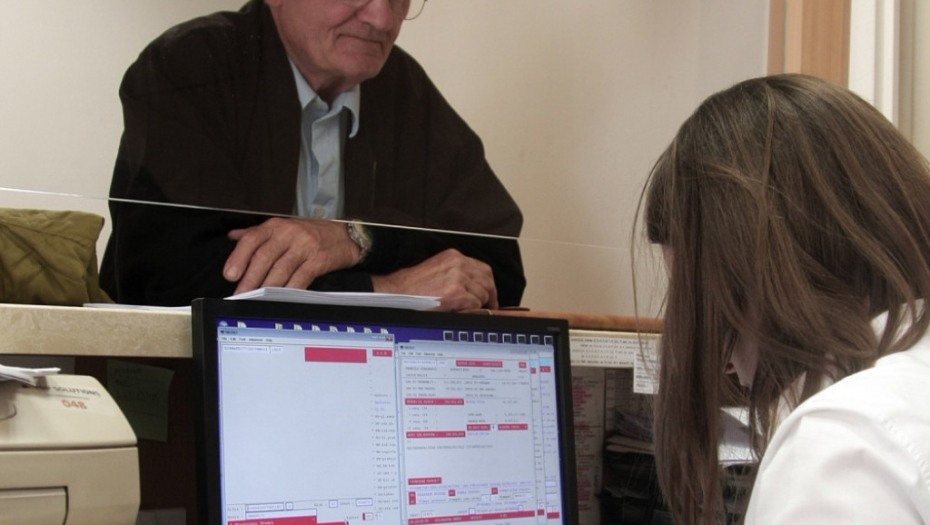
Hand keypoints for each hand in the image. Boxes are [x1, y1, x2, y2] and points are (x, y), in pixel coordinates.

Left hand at [223, 217, 359, 294]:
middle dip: (250, 278)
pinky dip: (289, 289)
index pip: (252, 239)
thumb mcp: (283, 226)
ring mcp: (305, 247)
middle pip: (265, 256)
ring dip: (266, 287)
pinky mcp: (318, 260)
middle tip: (240, 293)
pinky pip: (301, 277)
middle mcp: (289, 234)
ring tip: (256, 299)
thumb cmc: (311, 232)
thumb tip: (232, 236)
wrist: (344, 235)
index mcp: (276, 226)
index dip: (239, 257)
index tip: (230, 274)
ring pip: (281, 269)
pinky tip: (280, 298)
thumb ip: (257, 232)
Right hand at [371, 249, 498, 310]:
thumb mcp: (436, 270)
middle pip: (487, 279)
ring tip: (469, 309)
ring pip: (483, 292)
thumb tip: (472, 285)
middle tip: (488, 305)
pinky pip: (475, 303)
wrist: (396, 293)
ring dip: (479, 303)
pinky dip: (472, 310)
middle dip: (489, 294)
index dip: (488, 283)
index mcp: (453, 256)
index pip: (482, 268)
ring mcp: (457, 278)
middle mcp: (458, 264)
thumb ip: (455, 272)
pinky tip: (462, 311)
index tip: (488, 293)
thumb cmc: (412, 286)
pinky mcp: (455, 293)